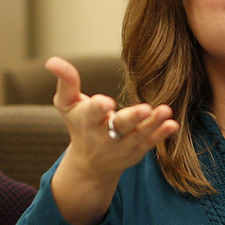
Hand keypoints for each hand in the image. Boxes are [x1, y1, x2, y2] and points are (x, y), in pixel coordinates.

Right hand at [46, 56, 178, 224]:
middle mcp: (105, 135)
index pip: (92, 113)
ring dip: (153, 124)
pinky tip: (172, 124)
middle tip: (144, 108)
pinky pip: (150, 142)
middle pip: (119, 126)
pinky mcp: (137, 150)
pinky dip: (161, 134)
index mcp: (87, 120)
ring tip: (166, 111)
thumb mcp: (68, 104)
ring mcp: (123, 144)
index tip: (105, 102)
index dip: (98, 107)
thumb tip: (51, 60)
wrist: (90, 164)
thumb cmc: (79, 124)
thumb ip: (66, 82)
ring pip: (139, 134)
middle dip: (132, 118)